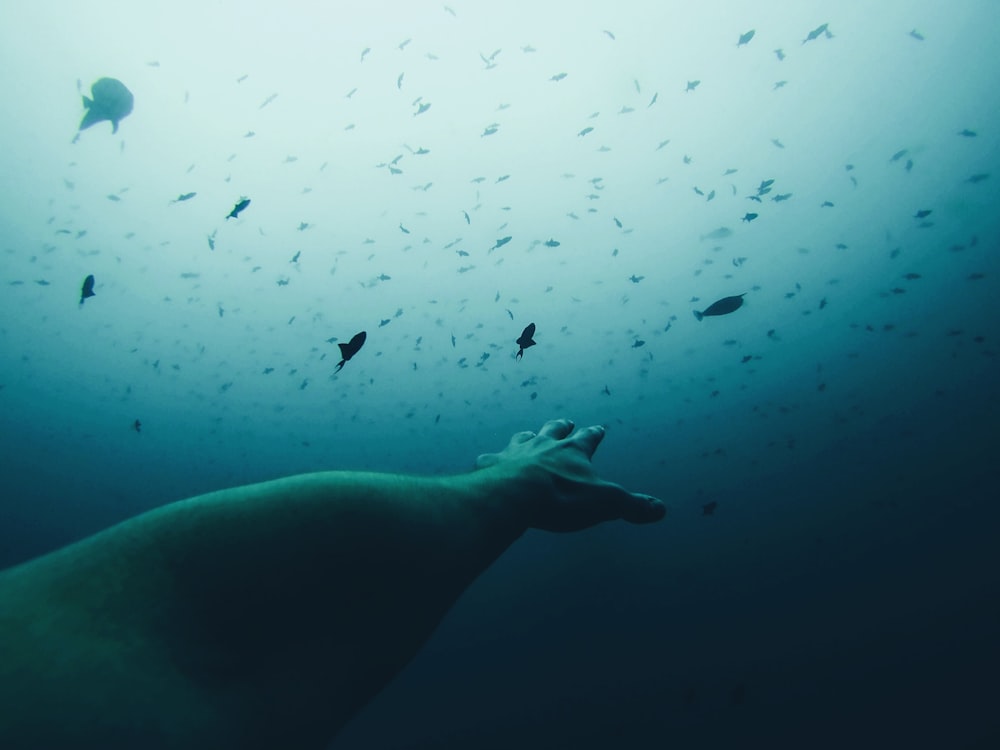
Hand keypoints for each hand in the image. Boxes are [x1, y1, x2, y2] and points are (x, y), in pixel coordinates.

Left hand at [475, 418, 665, 531]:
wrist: (515, 496)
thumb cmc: (561, 497)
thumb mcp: (605, 503)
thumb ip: (632, 506)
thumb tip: (660, 509)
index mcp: (573, 451)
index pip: (589, 439)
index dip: (595, 434)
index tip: (599, 428)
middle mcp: (544, 444)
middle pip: (555, 430)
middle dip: (562, 426)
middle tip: (565, 421)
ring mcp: (516, 451)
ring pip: (523, 438)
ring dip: (528, 437)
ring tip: (528, 435)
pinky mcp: (491, 464)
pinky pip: (489, 458)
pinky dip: (490, 460)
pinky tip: (485, 461)